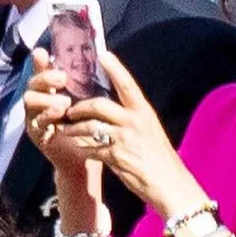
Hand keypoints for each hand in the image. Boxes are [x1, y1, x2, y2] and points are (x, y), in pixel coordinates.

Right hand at [24, 48, 80, 171]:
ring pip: (29, 100)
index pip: (42, 71)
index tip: (43, 52)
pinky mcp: (37, 133)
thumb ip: (88, 84)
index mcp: (52, 90)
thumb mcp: (90, 102)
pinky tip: (60, 114)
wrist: (86, 158)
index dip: (40, 62)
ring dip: (46, 98)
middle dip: (45, 78)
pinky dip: (47, 116)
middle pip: (33, 83)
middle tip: (62, 79)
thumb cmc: (90, 126)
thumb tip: (101, 57)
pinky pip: (36, 121)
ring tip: (65, 101)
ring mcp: (35, 116)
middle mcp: (40, 100)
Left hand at [61, 51, 206, 217]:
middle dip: (79, 107)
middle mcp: (134, 122)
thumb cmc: (159, 156)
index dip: (115, 68)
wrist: (169, 183)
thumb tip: (112, 110)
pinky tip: (78, 150)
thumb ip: (132, 119)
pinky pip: (91, 149)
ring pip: (89, 126)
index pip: (127, 84)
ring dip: (74, 128)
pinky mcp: (116, 157)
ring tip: (66, 129)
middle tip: (69, 109)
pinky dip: (82, 149)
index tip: (103, 53)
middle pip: (99, 105)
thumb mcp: (150, 130)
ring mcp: (125, 139)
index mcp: (144, 112)